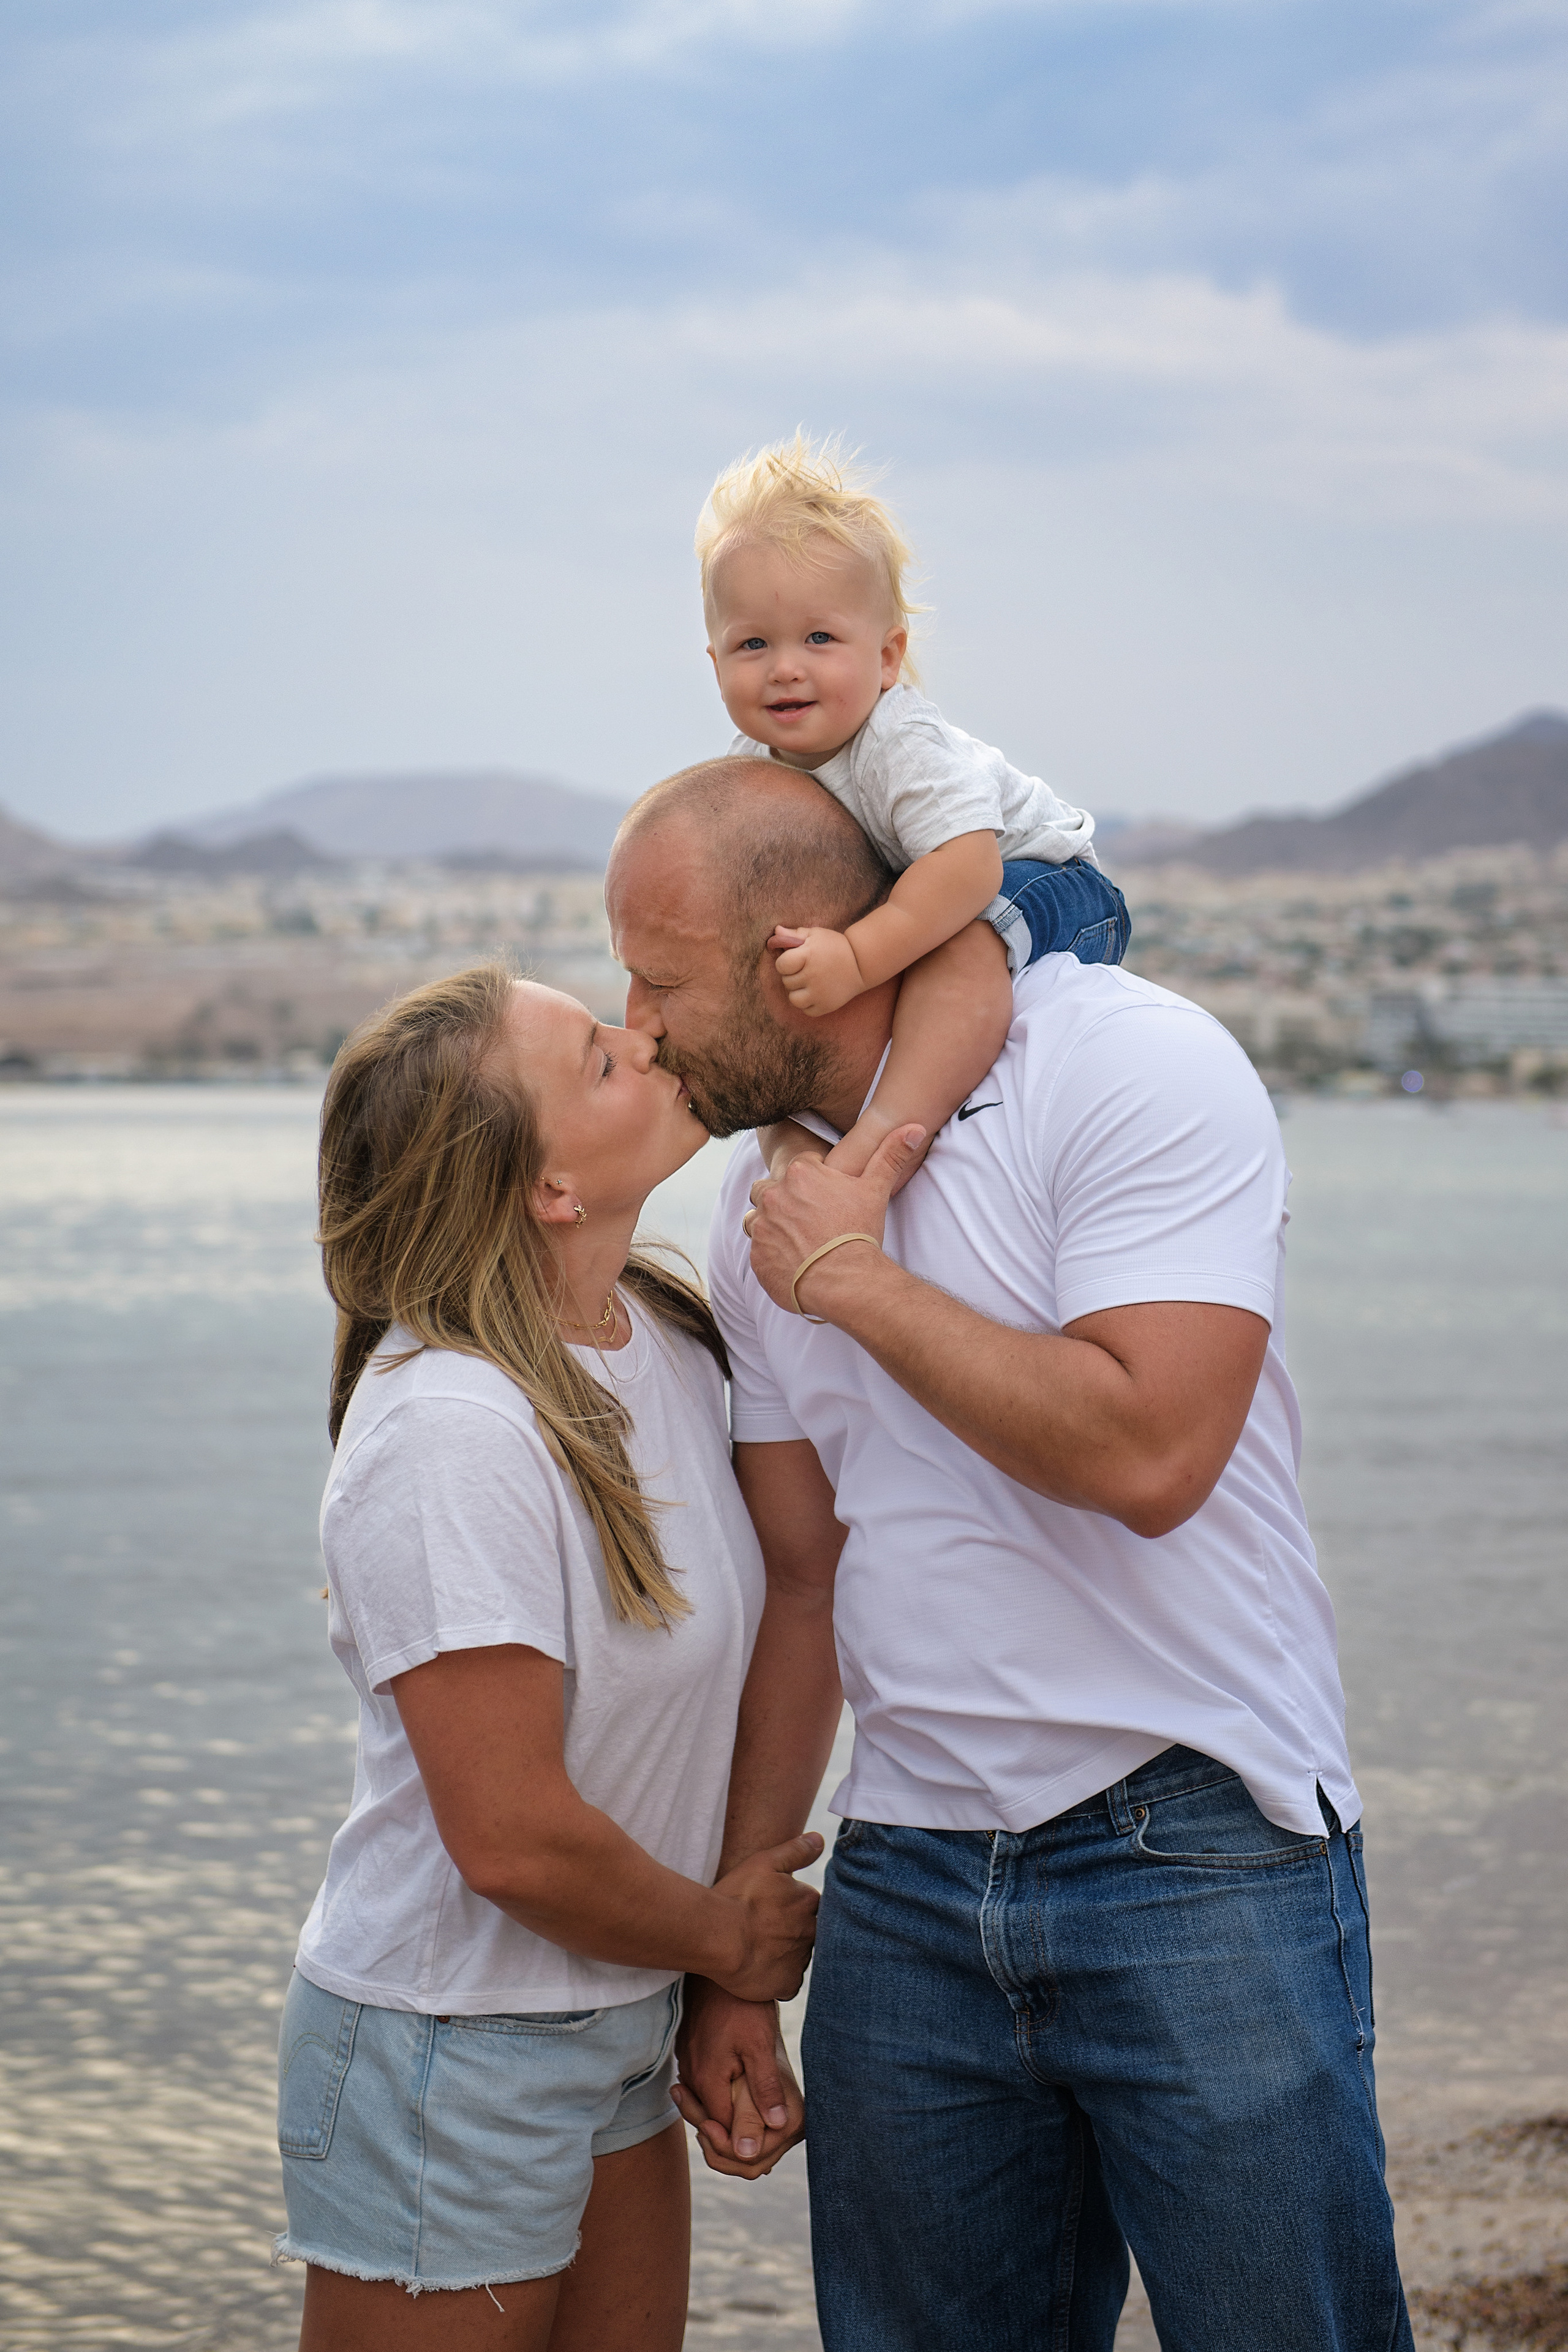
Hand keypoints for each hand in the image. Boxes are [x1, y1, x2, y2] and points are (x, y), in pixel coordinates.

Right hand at [673, 1979, 805, 2177]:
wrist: (723, 1962)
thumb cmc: (743, 2004)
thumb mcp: (760, 2045)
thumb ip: (766, 2087)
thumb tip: (779, 2125)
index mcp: (707, 2078)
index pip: (722, 2127)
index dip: (745, 2137)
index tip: (769, 2137)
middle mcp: (691, 2073)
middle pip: (710, 2116)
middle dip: (734, 2124)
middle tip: (765, 2125)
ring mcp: (687, 2058)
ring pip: (706, 2097)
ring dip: (726, 2104)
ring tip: (754, 2106)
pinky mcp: (689, 2046)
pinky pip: (702, 2078)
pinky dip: (719, 2085)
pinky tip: (739, 2079)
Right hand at [708, 1832, 822, 2001]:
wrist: (717, 1936)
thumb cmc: (737, 1896)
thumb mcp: (764, 1862)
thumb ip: (796, 1851)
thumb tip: (820, 1839)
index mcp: (808, 1902)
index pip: (812, 1905)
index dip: (793, 1906)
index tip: (774, 1908)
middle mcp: (811, 1931)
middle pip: (810, 1932)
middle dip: (794, 1931)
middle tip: (766, 1929)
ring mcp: (800, 1960)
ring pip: (799, 1957)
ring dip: (786, 1953)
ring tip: (759, 1949)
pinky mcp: (788, 1984)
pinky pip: (789, 1983)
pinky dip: (779, 1978)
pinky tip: (760, 1969)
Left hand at [743, 1124, 924, 1317]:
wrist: (845, 1280)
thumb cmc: (859, 1233)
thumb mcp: (876, 1190)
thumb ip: (890, 1155)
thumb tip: (915, 1127)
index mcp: (799, 1173)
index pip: (795, 1168)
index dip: (809, 1183)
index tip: (822, 1200)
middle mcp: (773, 1194)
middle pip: (768, 1189)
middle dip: (781, 1200)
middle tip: (807, 1220)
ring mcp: (761, 1225)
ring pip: (757, 1218)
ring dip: (771, 1225)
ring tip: (796, 1240)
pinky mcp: (756, 1255)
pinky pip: (757, 1249)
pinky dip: (770, 1254)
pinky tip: (792, 1261)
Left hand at [769, 925, 865, 1016]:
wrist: (861, 963)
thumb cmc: (835, 946)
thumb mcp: (816, 934)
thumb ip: (794, 934)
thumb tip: (776, 932)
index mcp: (808, 955)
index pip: (781, 965)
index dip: (785, 963)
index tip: (795, 960)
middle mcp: (812, 976)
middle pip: (786, 982)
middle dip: (792, 976)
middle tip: (806, 970)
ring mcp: (820, 993)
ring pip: (794, 999)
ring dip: (797, 992)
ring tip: (808, 984)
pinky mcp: (826, 1006)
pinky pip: (806, 1011)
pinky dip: (809, 1004)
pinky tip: (816, 994)